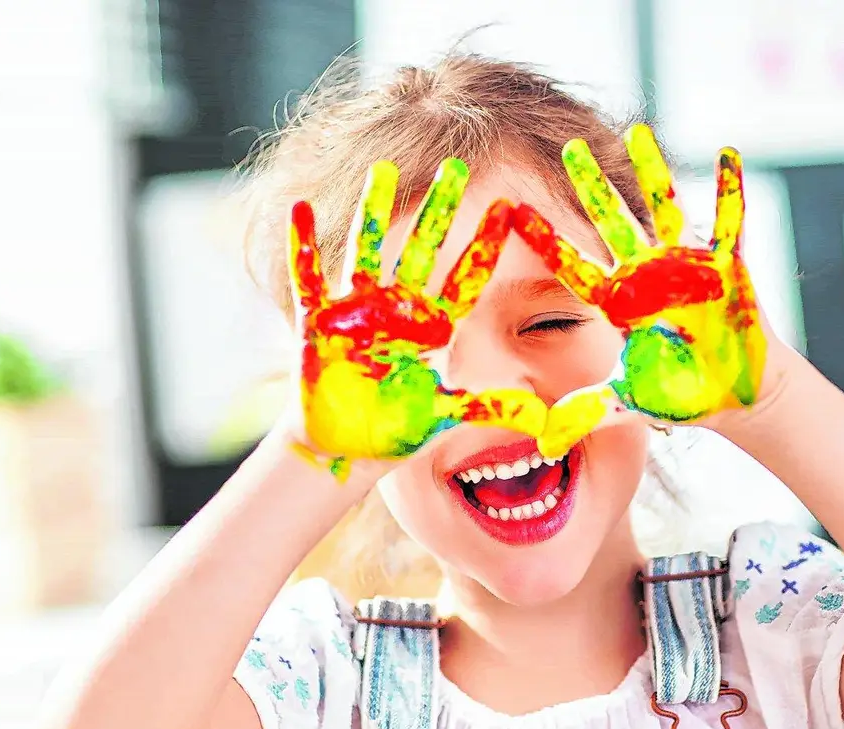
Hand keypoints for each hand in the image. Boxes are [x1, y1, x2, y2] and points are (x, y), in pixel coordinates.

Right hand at [290, 158, 546, 479]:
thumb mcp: (445, 416)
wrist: (344, 447)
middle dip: (439, 210)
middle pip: (422, 250)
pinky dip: (303, 246)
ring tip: (383, 171)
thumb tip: (543, 419)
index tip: (509, 208)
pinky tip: (300, 208)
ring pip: (368, 250)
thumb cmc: (394, 428)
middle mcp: (397, 309)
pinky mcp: (318, 324)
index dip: (485, 246)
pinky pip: (308, 278)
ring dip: (374, 212)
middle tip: (457, 166)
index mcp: (431, 328)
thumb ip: (489, 409)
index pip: (465, 279)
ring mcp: (357, 311)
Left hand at [511, 125, 767, 459]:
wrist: (735, 394)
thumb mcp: (628, 403)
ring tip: (638, 130)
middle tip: (568, 147)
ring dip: (652, 171)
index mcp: (618, 302)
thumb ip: (586, 415)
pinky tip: (727, 151)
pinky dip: (729, 188)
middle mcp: (647, 275)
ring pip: (663, 209)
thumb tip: (543, 445)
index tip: (511, 213)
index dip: (544, 242)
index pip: (573, 267)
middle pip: (611, 223)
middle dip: (590, 186)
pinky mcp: (727, 267)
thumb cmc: (681, 393)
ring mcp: (686, 265)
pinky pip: (729, 220)